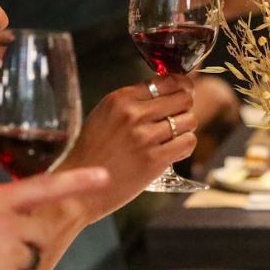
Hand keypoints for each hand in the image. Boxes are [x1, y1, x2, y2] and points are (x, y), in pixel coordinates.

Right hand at [56, 74, 197, 219]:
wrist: (79, 189)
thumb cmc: (92, 153)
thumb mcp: (104, 115)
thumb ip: (133, 101)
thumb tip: (169, 90)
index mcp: (119, 99)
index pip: (166, 81)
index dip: (181, 86)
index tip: (184, 90)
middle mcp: (133, 114)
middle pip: (183, 98)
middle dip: (185, 107)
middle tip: (177, 117)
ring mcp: (144, 137)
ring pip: (189, 120)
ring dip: (186, 128)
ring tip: (172, 137)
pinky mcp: (154, 160)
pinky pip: (188, 142)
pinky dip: (185, 146)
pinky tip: (172, 151)